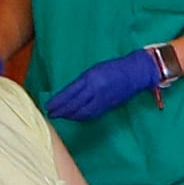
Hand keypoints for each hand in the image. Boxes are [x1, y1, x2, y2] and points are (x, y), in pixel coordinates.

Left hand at [43, 47, 177, 121]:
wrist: (136, 72)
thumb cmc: (114, 67)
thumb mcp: (94, 70)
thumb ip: (82, 81)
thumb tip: (68, 93)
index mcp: (90, 78)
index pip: (69, 93)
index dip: (57, 102)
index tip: (48, 106)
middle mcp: (95, 90)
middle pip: (74, 105)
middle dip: (61, 111)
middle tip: (51, 114)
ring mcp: (102, 100)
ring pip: (82, 112)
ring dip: (70, 116)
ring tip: (61, 116)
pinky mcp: (108, 106)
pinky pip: (91, 114)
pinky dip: (81, 117)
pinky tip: (76, 116)